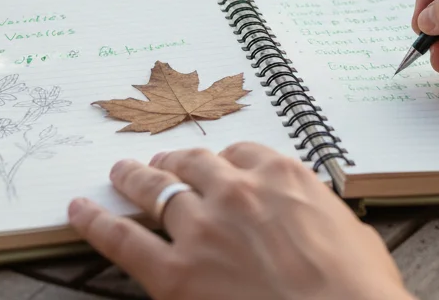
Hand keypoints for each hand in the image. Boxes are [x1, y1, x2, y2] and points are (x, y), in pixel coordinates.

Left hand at [67, 143, 412, 299]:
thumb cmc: (360, 290)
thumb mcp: (352, 233)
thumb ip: (318, 214)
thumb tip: (313, 220)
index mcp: (282, 175)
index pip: (242, 152)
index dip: (225, 160)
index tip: (218, 165)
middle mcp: (236, 191)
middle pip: (192, 164)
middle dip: (173, 162)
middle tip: (159, 163)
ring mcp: (202, 229)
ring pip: (154, 190)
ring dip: (134, 178)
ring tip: (120, 173)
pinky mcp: (175, 273)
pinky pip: (123, 239)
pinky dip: (95, 222)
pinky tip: (78, 211)